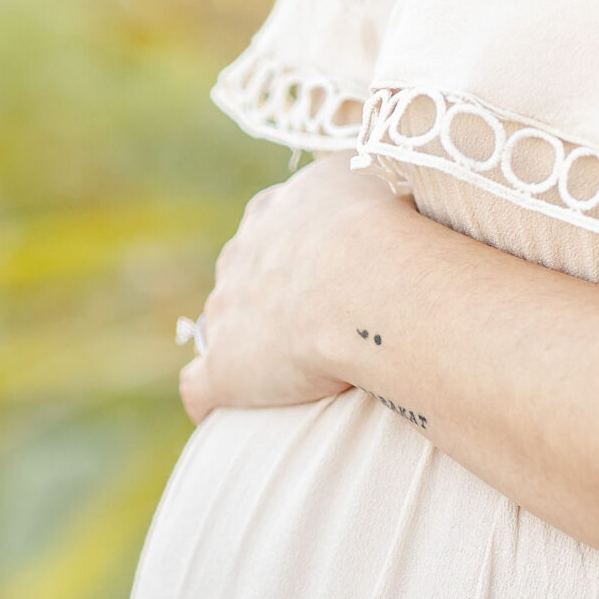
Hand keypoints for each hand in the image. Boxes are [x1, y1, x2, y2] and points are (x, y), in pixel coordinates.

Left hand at [180, 158, 416, 425]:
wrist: (369, 284)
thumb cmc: (392, 234)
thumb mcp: (385, 186)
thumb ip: (374, 194)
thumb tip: (399, 201)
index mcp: (276, 210)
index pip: (272, 225)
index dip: (297, 250)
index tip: (327, 271)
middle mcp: (242, 254)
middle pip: (244, 272)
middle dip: (269, 293)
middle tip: (318, 321)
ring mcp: (226, 311)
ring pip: (222, 323)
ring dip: (247, 342)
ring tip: (288, 369)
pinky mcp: (224, 368)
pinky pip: (199, 386)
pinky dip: (209, 398)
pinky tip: (223, 411)